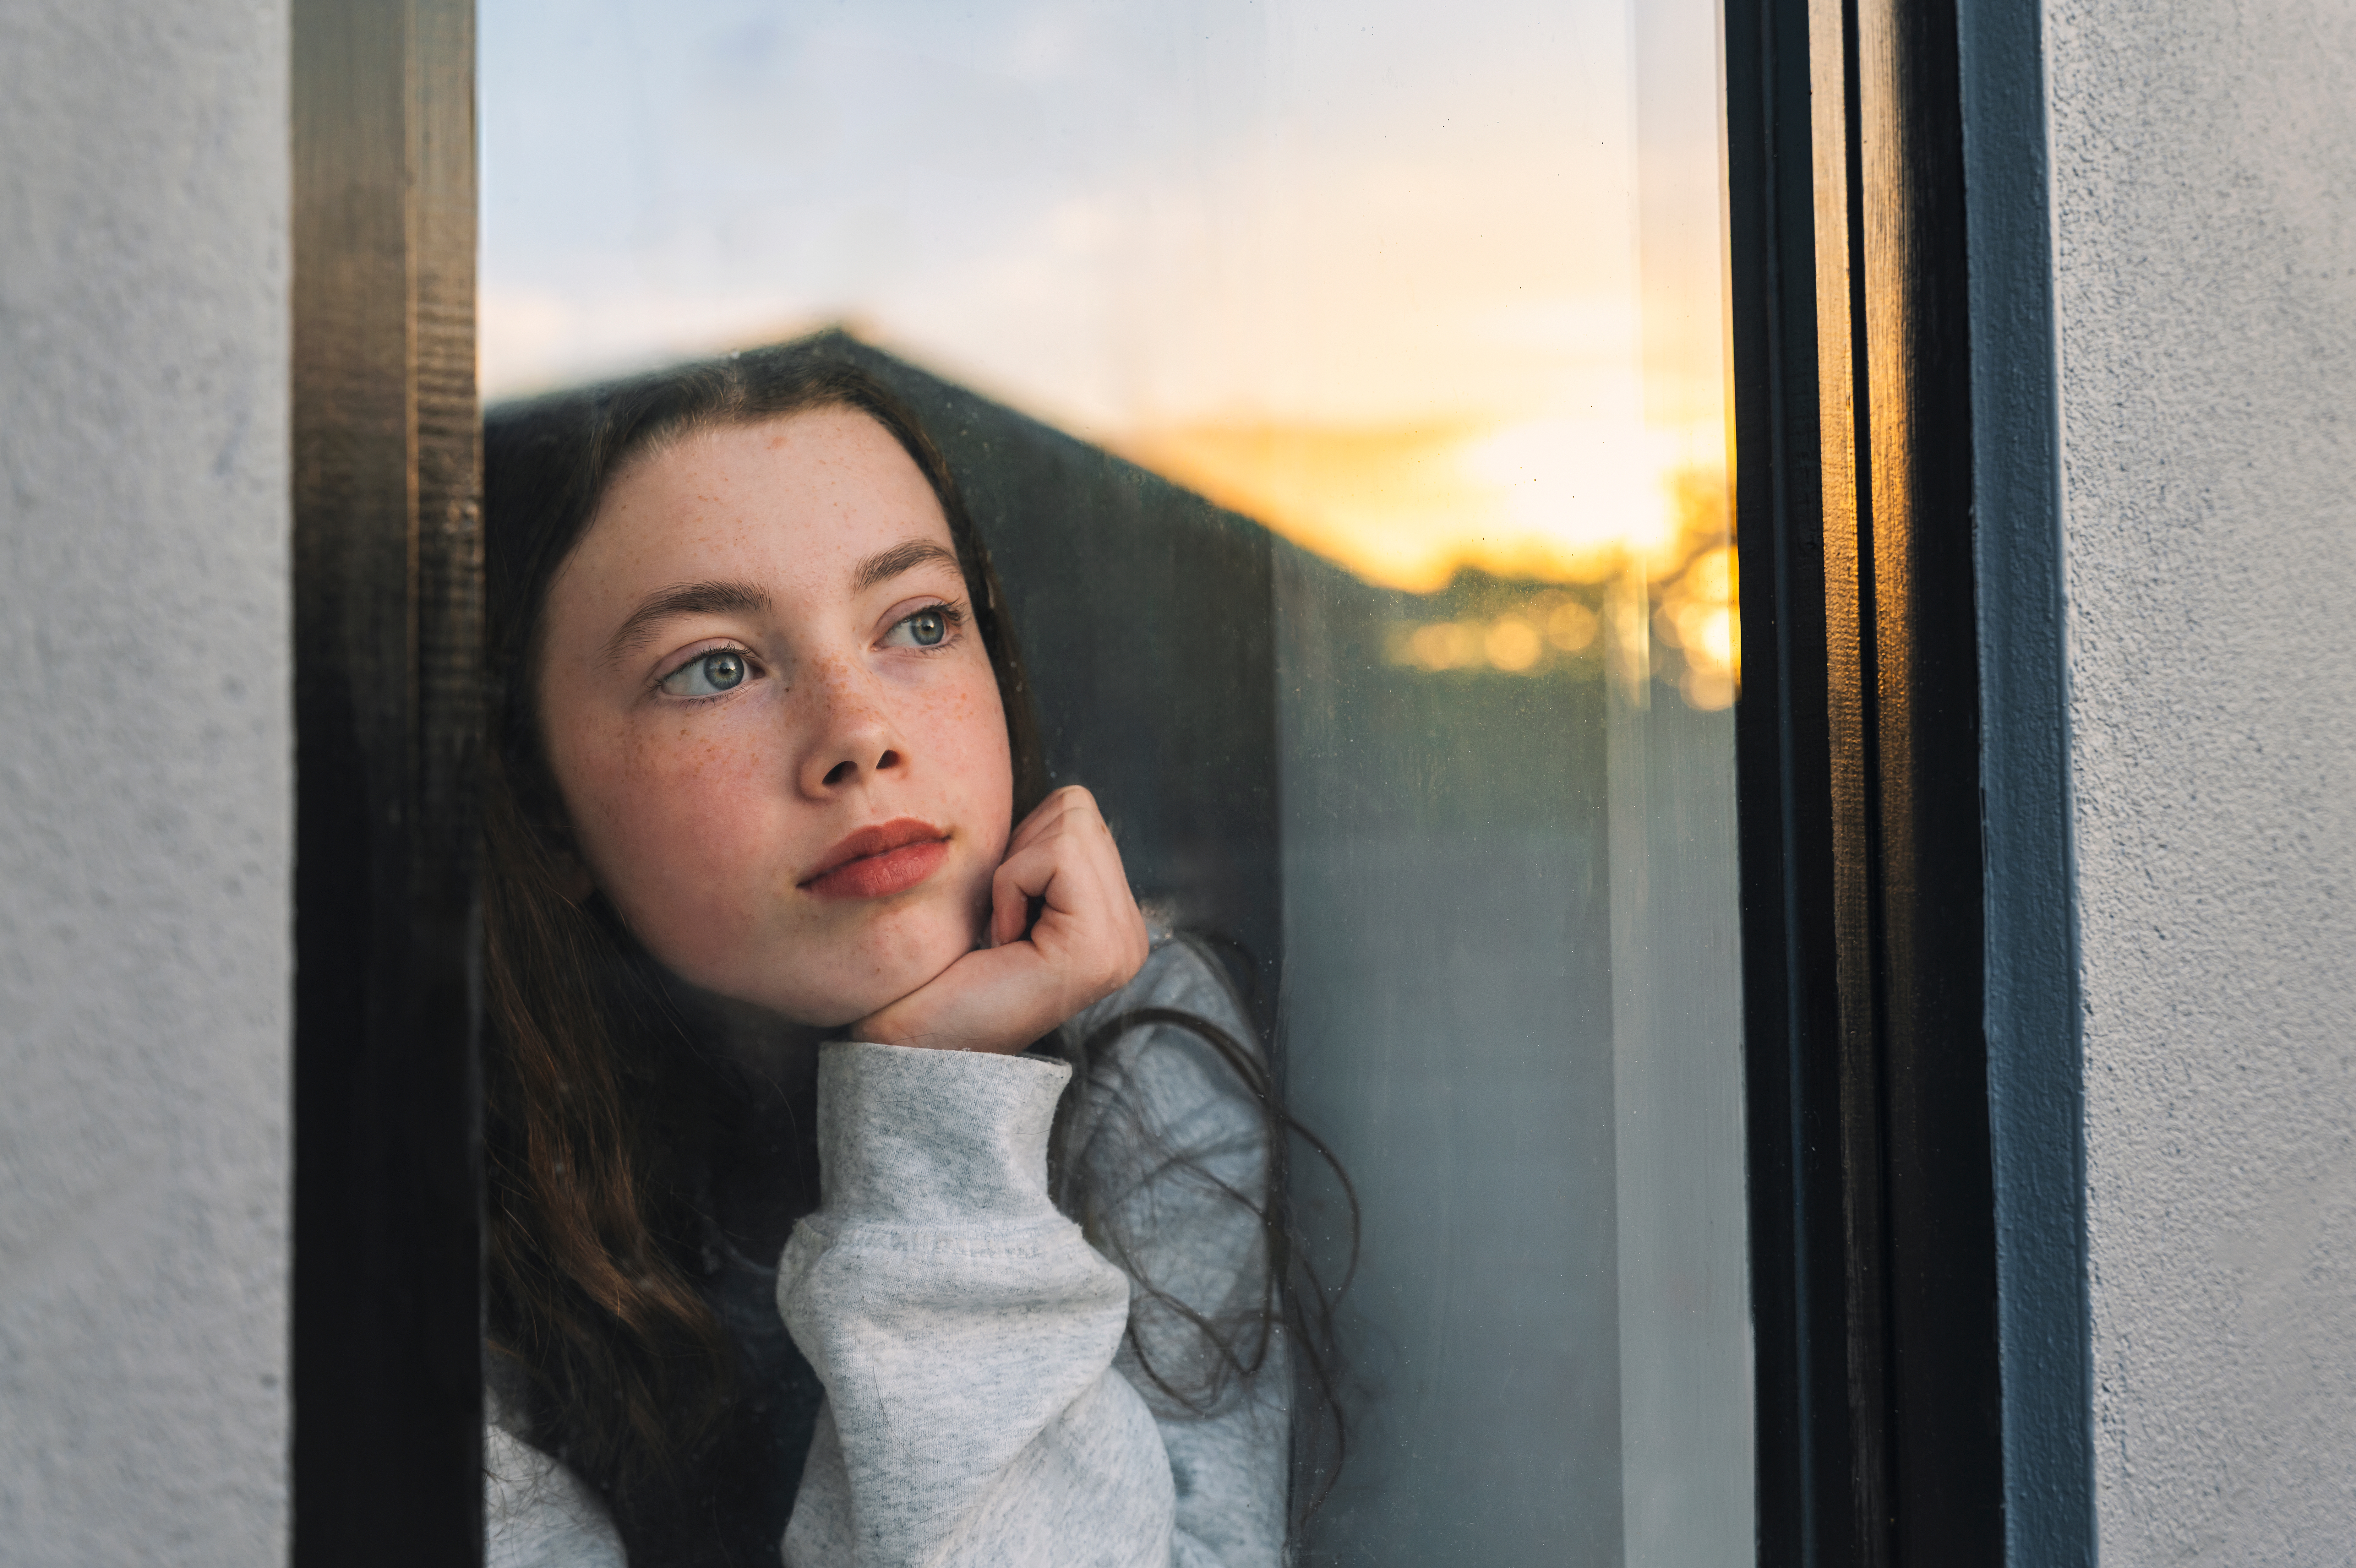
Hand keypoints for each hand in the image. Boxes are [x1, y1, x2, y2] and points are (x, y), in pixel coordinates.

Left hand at [851, 786, 1150, 1053]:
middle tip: (1002, 922)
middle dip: (1022, 852)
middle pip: (1079, 809)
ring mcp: (1123, 945)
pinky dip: (1012, 884)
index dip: (1020, 844)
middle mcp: (1132, 935)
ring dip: (1016, 869)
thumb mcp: (1000, 893)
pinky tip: (1004, 940)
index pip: (1078, 812)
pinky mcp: (1100, 950)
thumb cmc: (937, 972)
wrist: (910, 1044)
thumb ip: (1038, 850)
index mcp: (1113, 921)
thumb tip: (1057, 800)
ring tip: (1004, 932)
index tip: (1001, 912)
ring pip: (1073, 823)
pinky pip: (1057, 854)